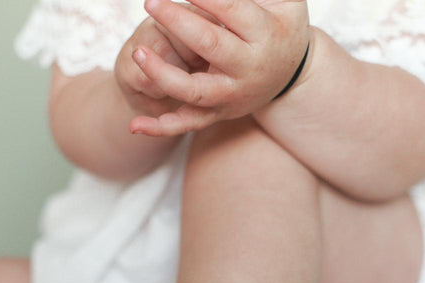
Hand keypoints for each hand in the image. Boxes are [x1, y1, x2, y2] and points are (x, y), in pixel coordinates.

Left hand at [129, 0, 309, 136]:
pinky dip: (160, 128)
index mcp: (264, 35)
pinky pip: (186, 124)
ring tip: (137, 53)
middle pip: (210, 45)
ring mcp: (230, 96)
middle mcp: (247, 69)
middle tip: (151, 2)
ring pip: (194, 90)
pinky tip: (135, 125)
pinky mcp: (217, 113)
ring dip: (163, 74)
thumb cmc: (280, 23)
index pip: (231, 10)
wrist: (289, 73)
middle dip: (178, 22)